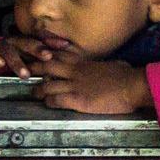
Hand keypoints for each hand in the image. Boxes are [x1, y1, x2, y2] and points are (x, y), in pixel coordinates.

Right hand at [0, 35, 58, 77]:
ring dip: (18, 62)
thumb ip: (44, 59)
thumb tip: (63, 63)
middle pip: (27, 42)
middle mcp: (15, 41)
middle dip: (37, 49)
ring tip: (25, 75)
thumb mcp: (30, 57)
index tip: (65, 45)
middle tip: (48, 56)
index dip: (53, 40)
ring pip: (10, 51)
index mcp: (27, 40)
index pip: (41, 38)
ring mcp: (2, 46)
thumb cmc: (16, 57)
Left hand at [34, 54, 152, 113]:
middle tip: (27, 71)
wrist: (132, 86)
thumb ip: (103, 66)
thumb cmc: (126, 75)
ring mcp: (75, 85)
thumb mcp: (112, 65)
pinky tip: (47, 104)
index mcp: (84, 62)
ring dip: (38, 90)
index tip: (39, 57)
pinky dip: (49, 102)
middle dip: (35, 68)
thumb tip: (109, 66)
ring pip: (47, 85)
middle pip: (47, 66)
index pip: (59, 55)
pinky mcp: (77, 100)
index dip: (47, 56)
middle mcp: (75, 71)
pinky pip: (56, 100)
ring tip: (34, 93)